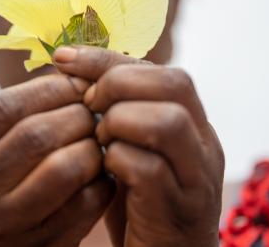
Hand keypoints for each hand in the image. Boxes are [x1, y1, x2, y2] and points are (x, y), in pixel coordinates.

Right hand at [0, 74, 113, 246]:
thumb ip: (12, 126)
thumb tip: (69, 75)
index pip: (6, 106)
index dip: (51, 88)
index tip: (80, 84)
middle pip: (37, 133)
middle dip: (79, 116)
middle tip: (98, 115)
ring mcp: (1, 225)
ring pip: (64, 167)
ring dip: (94, 150)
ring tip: (100, 145)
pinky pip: (85, 205)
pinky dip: (104, 184)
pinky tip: (104, 178)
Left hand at [54, 47, 224, 246]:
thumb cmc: (142, 205)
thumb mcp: (131, 152)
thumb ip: (117, 116)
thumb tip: (71, 73)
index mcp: (192, 124)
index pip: (159, 70)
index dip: (108, 59)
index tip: (64, 58)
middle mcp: (204, 144)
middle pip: (175, 83)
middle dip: (119, 83)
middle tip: (88, 104)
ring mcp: (197, 177)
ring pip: (168, 121)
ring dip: (120, 121)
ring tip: (99, 137)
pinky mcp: (180, 210)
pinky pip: (150, 169)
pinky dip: (118, 160)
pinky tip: (104, 169)